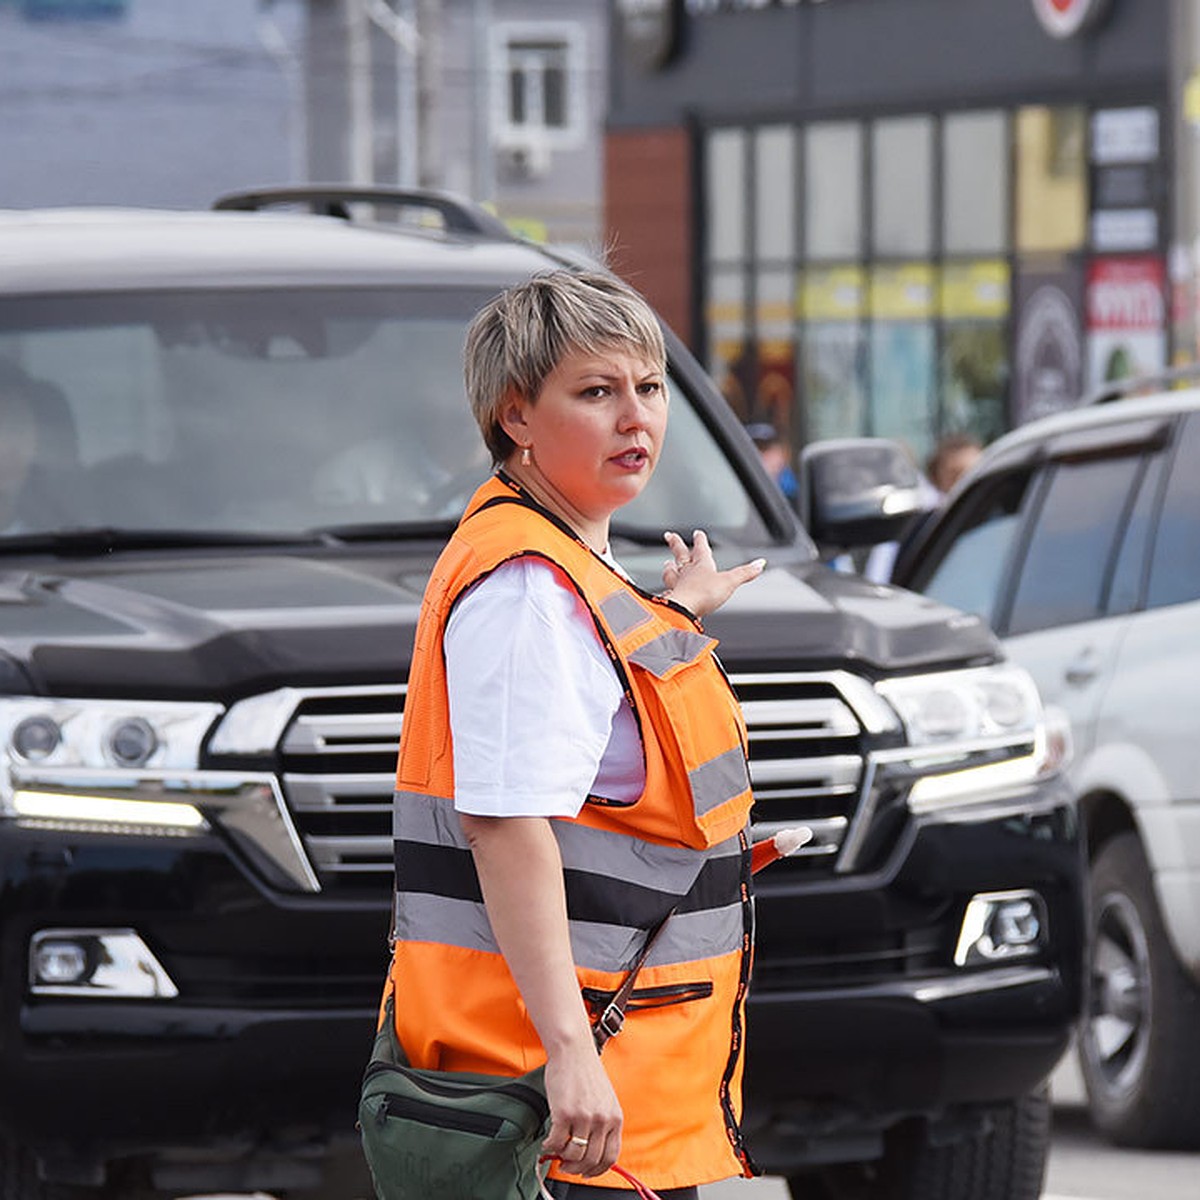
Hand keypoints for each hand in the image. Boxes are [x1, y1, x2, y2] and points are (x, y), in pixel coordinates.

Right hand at [541, 1040, 622, 1177]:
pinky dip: (549, 1147)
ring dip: (563, 1158)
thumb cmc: (586, 1072)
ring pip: (574, 1155)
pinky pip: (556, 1142)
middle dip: (577, 1168)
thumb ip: (603, 1123)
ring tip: (556, 1151)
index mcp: (615, 1118)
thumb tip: (592, 1150)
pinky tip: (547, 1141)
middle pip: (591, 1160)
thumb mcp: (605, 1100)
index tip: (586, 1172)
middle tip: (566, 1166)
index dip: (596, 1170)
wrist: (573, 1050)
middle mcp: (602, 1119)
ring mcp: (583, 1117)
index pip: (610, 1157)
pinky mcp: (564, 1113)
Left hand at [661, 529, 765, 618]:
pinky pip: (668, 592)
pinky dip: (667, 590)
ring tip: (666, 563)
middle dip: (676, 544)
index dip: (700, 540)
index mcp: (701, 565)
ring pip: (671, 573)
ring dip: (669, 567)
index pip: (700, 548)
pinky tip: (666, 592)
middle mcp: (687, 573)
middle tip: (669, 535)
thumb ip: (745, 573)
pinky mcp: (673, 600)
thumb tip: (760, 563)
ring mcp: (678, 586)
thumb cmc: (703, 593)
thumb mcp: (729, 581)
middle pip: (680, 555)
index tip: (697, 532)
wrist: (683, 610)